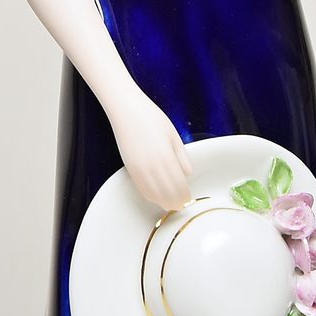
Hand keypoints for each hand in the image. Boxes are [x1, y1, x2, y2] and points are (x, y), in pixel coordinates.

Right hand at [108, 91, 193, 211]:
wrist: (126, 110)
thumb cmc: (152, 118)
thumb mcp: (173, 135)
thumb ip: (181, 156)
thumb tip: (187, 173)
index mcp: (167, 156)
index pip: (179, 184)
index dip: (185, 195)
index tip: (189, 199)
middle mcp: (153, 165)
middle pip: (167, 192)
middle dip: (176, 201)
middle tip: (182, 205)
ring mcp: (139, 168)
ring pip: (153, 193)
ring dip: (163, 201)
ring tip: (170, 205)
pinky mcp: (129, 167)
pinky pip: (141, 188)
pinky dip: (150, 195)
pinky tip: (156, 197)